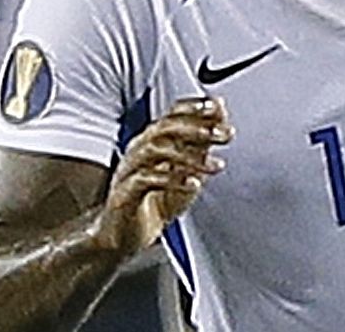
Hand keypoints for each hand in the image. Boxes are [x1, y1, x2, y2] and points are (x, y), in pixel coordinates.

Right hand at [93, 98, 230, 257]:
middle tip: (221, 133)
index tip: (218, 108)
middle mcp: (139, 150)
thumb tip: (219, 114)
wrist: (124, 236)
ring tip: (213, 165)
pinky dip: (171, 180)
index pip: (172, 115)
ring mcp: (129, 170)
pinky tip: (192, 184)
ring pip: (155, 150)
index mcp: (153, 141)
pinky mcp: (124, 193)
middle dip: (195, 127)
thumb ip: (202, 145)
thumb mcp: (187, 172)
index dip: (194, 108)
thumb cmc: (155, 201)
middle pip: (164, 127)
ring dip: (188, 156)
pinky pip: (146, 179)